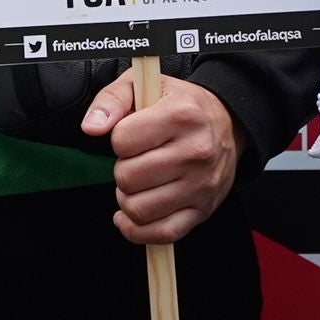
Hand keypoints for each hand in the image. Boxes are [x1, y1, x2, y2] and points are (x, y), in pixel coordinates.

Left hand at [80, 70, 239, 244]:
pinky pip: (162, 233)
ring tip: (138, 184)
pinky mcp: (202, 209)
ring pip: (139, 209)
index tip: (132, 136)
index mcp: (181, 115)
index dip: (118, 140)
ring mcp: (201, 184)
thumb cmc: (180, 105)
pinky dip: (138, 230)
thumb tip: (91, 127)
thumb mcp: (144, 86)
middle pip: (128, 178)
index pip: (122, 140)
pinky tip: (131, 216)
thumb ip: (111, 99)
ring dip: (128, 199)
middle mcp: (196, 151)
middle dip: (122, 170)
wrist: (228, 123)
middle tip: (135, 161)